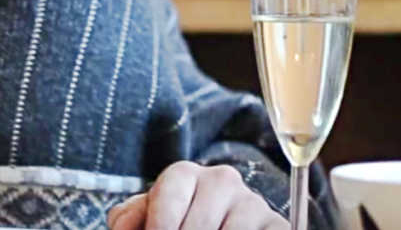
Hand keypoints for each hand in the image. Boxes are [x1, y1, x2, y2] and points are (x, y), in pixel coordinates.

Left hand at [107, 162, 287, 229]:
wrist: (213, 223)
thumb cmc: (175, 227)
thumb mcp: (148, 220)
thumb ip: (129, 219)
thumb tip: (123, 226)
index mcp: (184, 175)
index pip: (169, 199)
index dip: (160, 227)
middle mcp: (221, 180)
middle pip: (198, 224)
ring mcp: (252, 202)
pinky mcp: (277, 225)